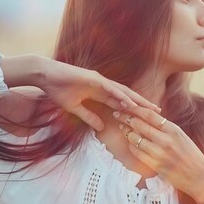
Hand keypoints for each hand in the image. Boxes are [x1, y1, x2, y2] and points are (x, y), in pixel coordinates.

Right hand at [40, 60, 160, 130]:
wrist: (45, 76)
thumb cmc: (58, 90)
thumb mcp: (75, 108)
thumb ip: (89, 117)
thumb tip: (101, 127)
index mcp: (100, 93)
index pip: (121, 103)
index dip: (134, 111)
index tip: (146, 119)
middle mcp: (104, 86)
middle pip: (127, 97)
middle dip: (142, 105)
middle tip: (158, 113)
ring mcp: (100, 81)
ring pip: (123, 92)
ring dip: (137, 100)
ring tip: (150, 108)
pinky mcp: (93, 79)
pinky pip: (111, 89)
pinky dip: (121, 96)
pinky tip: (131, 103)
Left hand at [113, 103, 203, 197]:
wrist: (200, 177)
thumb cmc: (192, 156)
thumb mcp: (181, 136)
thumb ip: (166, 128)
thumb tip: (150, 118)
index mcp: (174, 129)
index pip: (150, 114)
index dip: (135, 108)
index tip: (125, 104)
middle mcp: (166, 140)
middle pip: (140, 124)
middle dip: (126, 117)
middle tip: (117, 113)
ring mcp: (160, 153)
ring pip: (136, 138)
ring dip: (126, 132)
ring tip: (122, 127)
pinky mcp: (156, 165)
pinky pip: (137, 152)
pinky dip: (131, 146)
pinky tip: (130, 142)